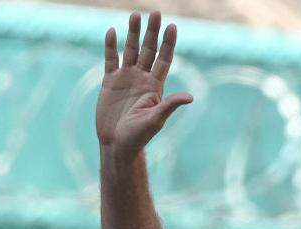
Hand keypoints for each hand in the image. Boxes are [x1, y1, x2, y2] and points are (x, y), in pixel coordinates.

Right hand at [96, 12, 191, 152]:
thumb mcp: (156, 119)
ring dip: (132, 33)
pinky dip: (111, 46)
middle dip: (152, 32)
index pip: (164, 59)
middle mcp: (142, 78)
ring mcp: (126, 79)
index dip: (168, 43)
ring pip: (130, 50)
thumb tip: (190, 97)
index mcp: (155, 86)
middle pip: (148, 50)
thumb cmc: (139, 135)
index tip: (172, 26)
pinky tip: (112, 32)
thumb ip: (170, 105)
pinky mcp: (110, 82)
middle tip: (155, 13)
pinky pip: (111, 59)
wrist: (117, 144)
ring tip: (135, 15)